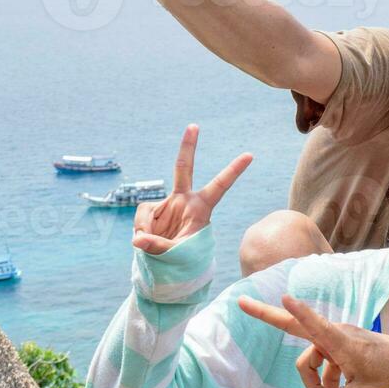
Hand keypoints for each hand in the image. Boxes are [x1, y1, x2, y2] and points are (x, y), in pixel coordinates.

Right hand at [132, 125, 250, 254]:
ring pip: (148, 210)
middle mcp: (185, 200)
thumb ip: (159, 247)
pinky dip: (140, 232)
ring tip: (152, 245)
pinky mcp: (150, 210)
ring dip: (146, 230)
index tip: (250, 155)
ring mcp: (167, 203)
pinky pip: (141, 218)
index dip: (233, 171)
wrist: (169, 262)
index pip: (220, 186)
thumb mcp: (175, 255)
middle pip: (183, 167)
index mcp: (202, 207)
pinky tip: (144, 240)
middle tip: (194, 125)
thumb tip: (138, 238)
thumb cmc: (182, 259)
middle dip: (188, 146)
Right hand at [236, 294, 388, 387]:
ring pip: (310, 359)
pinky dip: (326, 375)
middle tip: (241, 302)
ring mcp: (336, 337)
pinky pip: (322, 359)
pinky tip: (341, 385)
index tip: (286, 298)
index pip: (318, 327)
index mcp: (344, 345)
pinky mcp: (339, 341)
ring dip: (316, 378)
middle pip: (297, 327)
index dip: (300, 313)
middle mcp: (337, 335)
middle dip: (268, 315)